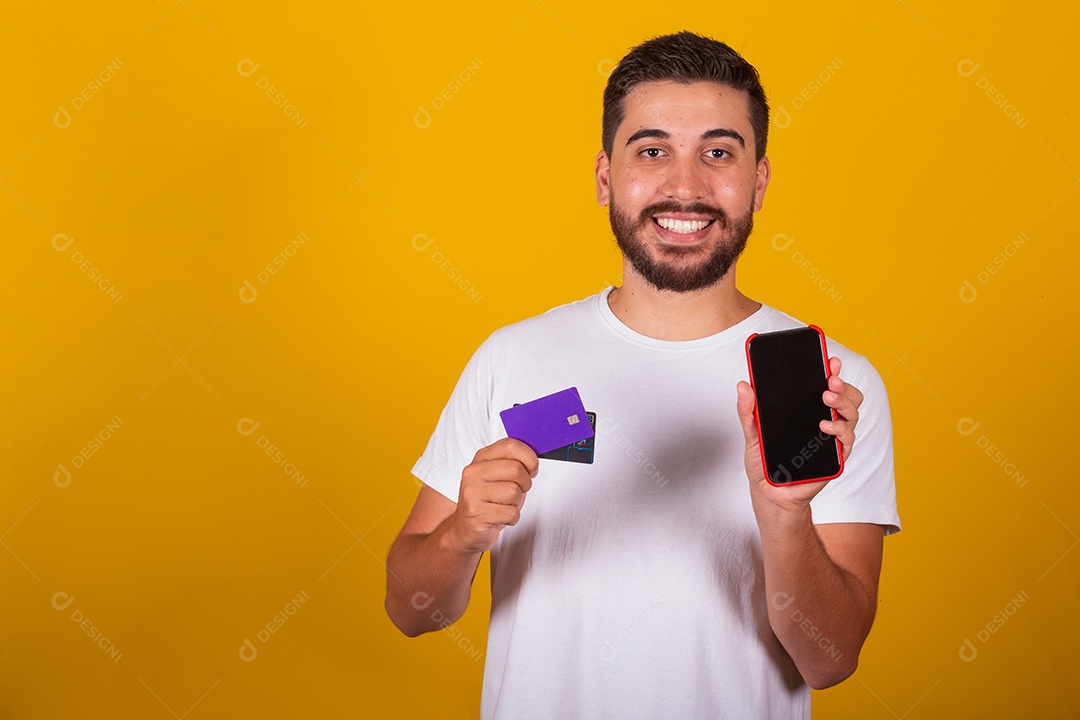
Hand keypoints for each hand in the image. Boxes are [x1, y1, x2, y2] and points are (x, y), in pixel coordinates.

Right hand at [446, 438, 538, 553]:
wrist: (465, 528)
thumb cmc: (488, 501)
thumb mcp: (498, 476)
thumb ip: (513, 463)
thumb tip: (533, 460)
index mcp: (481, 458)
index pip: (510, 446)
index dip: (529, 457)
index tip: (532, 468)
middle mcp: (474, 473)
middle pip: (515, 469)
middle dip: (526, 483)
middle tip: (520, 490)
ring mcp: (472, 492)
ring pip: (514, 492)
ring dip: (517, 503)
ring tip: (506, 505)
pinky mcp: (476, 513)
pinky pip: (510, 513)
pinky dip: (512, 518)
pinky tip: (502, 517)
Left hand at [736, 357, 863, 510]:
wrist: (770, 495)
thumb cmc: (765, 464)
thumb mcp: (752, 435)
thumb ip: (748, 412)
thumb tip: (743, 386)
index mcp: (807, 412)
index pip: (826, 386)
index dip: (832, 371)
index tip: (830, 360)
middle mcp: (825, 422)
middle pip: (847, 397)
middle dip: (842, 385)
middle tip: (829, 381)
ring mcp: (831, 440)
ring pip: (852, 415)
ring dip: (843, 403)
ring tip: (827, 398)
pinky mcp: (834, 458)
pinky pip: (847, 441)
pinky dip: (840, 430)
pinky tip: (826, 426)